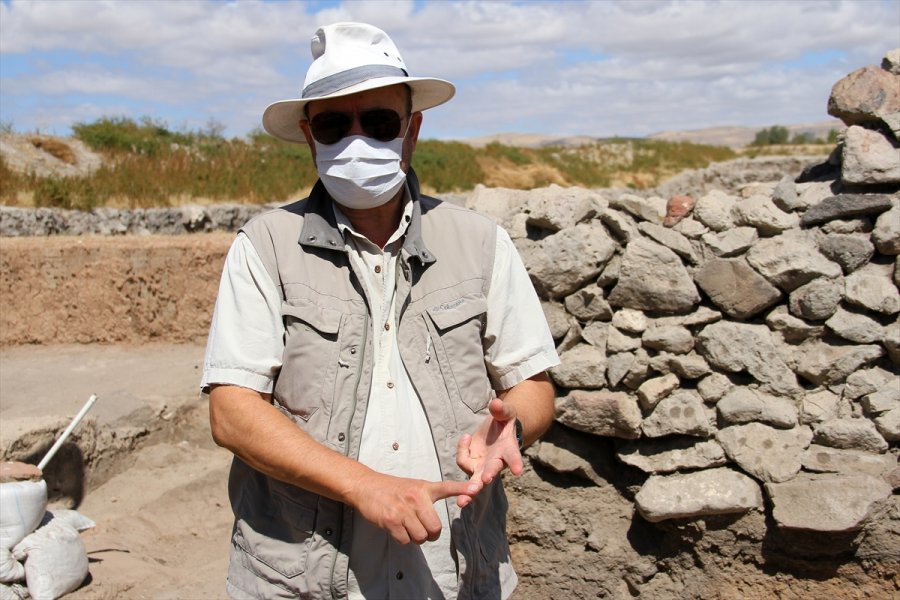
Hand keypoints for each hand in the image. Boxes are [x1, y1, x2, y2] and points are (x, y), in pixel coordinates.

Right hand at [349, 471, 471, 544]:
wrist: (366, 486)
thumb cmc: (392, 489)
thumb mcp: (414, 486)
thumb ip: (427, 498)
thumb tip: (438, 518)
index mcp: (424, 488)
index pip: (448, 487)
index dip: (463, 489)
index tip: (477, 488)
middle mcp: (416, 498)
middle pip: (435, 528)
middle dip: (430, 534)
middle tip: (421, 529)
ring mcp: (403, 509)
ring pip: (421, 537)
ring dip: (415, 538)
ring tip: (407, 527)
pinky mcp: (391, 520)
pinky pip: (405, 540)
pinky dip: (402, 539)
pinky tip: (396, 528)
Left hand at [455, 398, 523, 507]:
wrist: (498, 428)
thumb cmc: (505, 421)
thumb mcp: (506, 412)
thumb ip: (502, 409)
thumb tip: (496, 403)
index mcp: (508, 449)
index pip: (513, 457)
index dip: (515, 463)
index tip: (518, 471)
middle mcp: (496, 461)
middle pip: (490, 472)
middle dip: (485, 478)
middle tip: (480, 484)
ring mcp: (483, 465)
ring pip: (475, 481)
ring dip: (470, 491)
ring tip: (462, 502)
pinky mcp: (472, 464)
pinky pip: (463, 461)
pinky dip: (462, 449)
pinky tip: (466, 437)